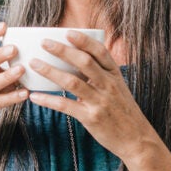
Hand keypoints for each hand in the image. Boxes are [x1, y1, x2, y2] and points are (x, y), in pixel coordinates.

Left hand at [26, 31, 157, 161]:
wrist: (136, 139)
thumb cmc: (123, 112)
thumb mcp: (117, 89)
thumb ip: (100, 76)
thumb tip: (74, 63)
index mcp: (115, 76)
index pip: (100, 52)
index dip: (84, 41)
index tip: (68, 32)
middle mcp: (109, 86)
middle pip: (84, 62)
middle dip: (63, 51)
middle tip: (44, 43)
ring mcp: (100, 101)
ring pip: (72, 82)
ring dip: (51, 71)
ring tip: (35, 64)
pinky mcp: (91, 117)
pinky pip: (66, 105)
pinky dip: (48, 100)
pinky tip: (35, 97)